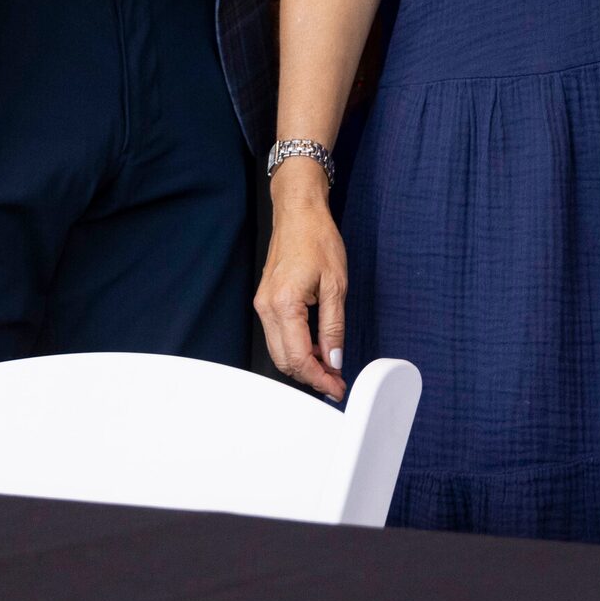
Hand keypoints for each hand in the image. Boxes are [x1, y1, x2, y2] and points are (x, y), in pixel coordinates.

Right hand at [254, 163, 349, 399]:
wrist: (298, 213)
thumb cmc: (318, 240)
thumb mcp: (336, 285)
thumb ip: (334, 326)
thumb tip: (334, 359)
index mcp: (284, 305)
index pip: (298, 358)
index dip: (319, 378)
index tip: (337, 387)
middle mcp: (266, 308)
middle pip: (284, 361)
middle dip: (310, 376)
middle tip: (336, 381)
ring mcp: (262, 305)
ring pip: (279, 351)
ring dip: (302, 362)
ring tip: (329, 365)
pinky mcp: (265, 301)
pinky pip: (278, 335)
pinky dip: (296, 346)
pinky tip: (316, 345)